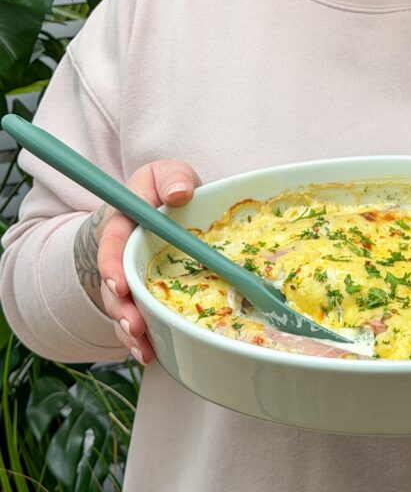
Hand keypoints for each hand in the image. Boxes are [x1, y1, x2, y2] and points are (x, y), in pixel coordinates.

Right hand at [97, 161, 200, 364]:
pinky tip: (150, 353)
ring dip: (130, 330)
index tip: (119, 285)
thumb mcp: (168, 174)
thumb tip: (180, 193)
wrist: (162, 209)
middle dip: (121, 308)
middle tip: (134, 325)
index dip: (112, 265)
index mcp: (123, 224)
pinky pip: (137, 321)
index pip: (111, 244)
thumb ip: (173, 177)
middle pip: (112, 286)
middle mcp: (121, 257)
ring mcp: (129, 280)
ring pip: (122, 309)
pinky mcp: (142, 297)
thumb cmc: (164, 191)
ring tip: (142, 347)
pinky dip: (142, 339)